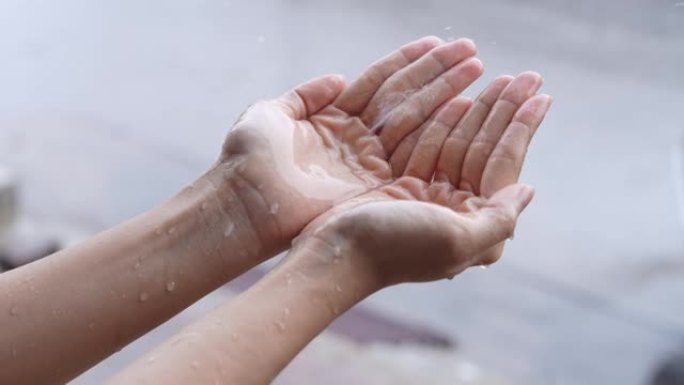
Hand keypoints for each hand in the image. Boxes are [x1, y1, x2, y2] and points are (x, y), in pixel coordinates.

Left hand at [212, 37, 483, 254]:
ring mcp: (368, 161)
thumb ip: (306, 94)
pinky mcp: (374, 183)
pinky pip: (411, 149)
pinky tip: (462, 106)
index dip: (409, 61)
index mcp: (334, 118)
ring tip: (475, 69)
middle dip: (438, 72)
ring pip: (413, 118)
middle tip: (472, 52)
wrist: (244, 205)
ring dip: (445, 92)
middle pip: (404, 97)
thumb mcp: (271, 114)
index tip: (438, 42)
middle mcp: (356, 139)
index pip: (379, 82)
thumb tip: (340, 77)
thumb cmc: (248, 160)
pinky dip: (437, 127)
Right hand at [295, 73, 551, 286]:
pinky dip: (442, 125)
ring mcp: (429, 199)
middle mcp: (457, 213)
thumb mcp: (457, 240)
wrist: (336, 253)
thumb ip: (499, 219)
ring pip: (459, 147)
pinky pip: (429, 149)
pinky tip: (456, 101)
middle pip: (484, 153)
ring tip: (497, 80)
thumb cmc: (395, 248)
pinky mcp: (403, 189)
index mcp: (475, 227)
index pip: (503, 168)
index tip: (540, 96)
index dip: (522, 130)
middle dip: (504, 113)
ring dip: (477, 113)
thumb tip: (528, 190)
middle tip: (524, 76)